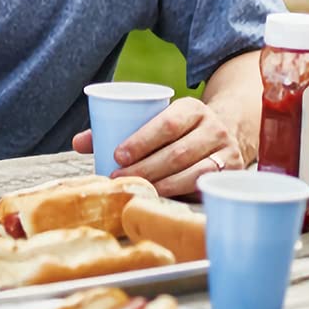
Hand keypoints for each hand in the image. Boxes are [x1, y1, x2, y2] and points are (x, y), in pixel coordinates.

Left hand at [71, 96, 245, 196]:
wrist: (227, 132)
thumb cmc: (177, 131)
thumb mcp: (156, 120)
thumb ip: (118, 128)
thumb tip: (78, 143)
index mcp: (192, 108)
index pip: (167, 124)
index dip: (142, 140)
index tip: (118, 154)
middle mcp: (213, 128)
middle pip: (177, 152)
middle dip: (145, 168)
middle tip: (119, 178)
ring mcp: (226, 152)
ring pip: (192, 173)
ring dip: (161, 185)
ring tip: (137, 190)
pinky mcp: (230, 174)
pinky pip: (204, 188)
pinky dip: (182, 195)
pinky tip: (163, 199)